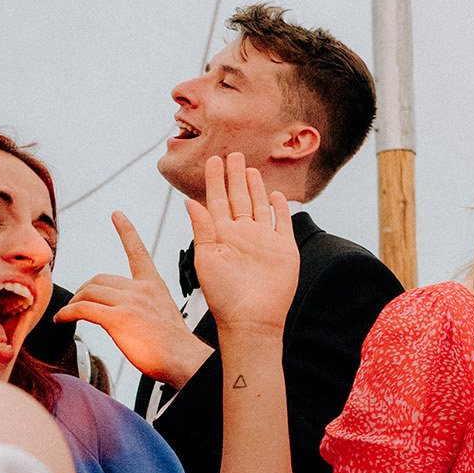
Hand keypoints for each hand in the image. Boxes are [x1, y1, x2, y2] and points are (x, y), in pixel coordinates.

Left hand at [56, 210, 213, 386]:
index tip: (117, 214)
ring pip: (88, 293)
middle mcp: (142, 289)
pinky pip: (82, 309)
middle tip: (77, 306)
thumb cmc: (174, 346)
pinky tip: (62, 319)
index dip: (126, 231)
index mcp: (154, 285)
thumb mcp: (161, 314)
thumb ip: (141, 305)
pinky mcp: (118, 319)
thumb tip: (117, 312)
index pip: (138, 251)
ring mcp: (130, 302)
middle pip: (99, 279)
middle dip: (83, 292)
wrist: (185, 360)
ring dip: (74, 303)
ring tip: (68, 315)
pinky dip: (67, 313)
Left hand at [180, 154, 296, 334]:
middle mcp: (242, 234)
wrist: (252, 319)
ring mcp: (263, 240)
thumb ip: (202, 229)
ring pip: (259, 206)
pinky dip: (280, 208)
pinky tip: (276, 195)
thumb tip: (190, 202)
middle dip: (234, 176)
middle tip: (232, 154)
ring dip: (255, 187)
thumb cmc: (224, 295)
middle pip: (238, 198)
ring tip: (250, 169)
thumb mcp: (206, 259)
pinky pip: (282, 222)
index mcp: (221, 234)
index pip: (216, 200)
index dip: (215, 180)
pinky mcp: (283, 248)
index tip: (213, 160)